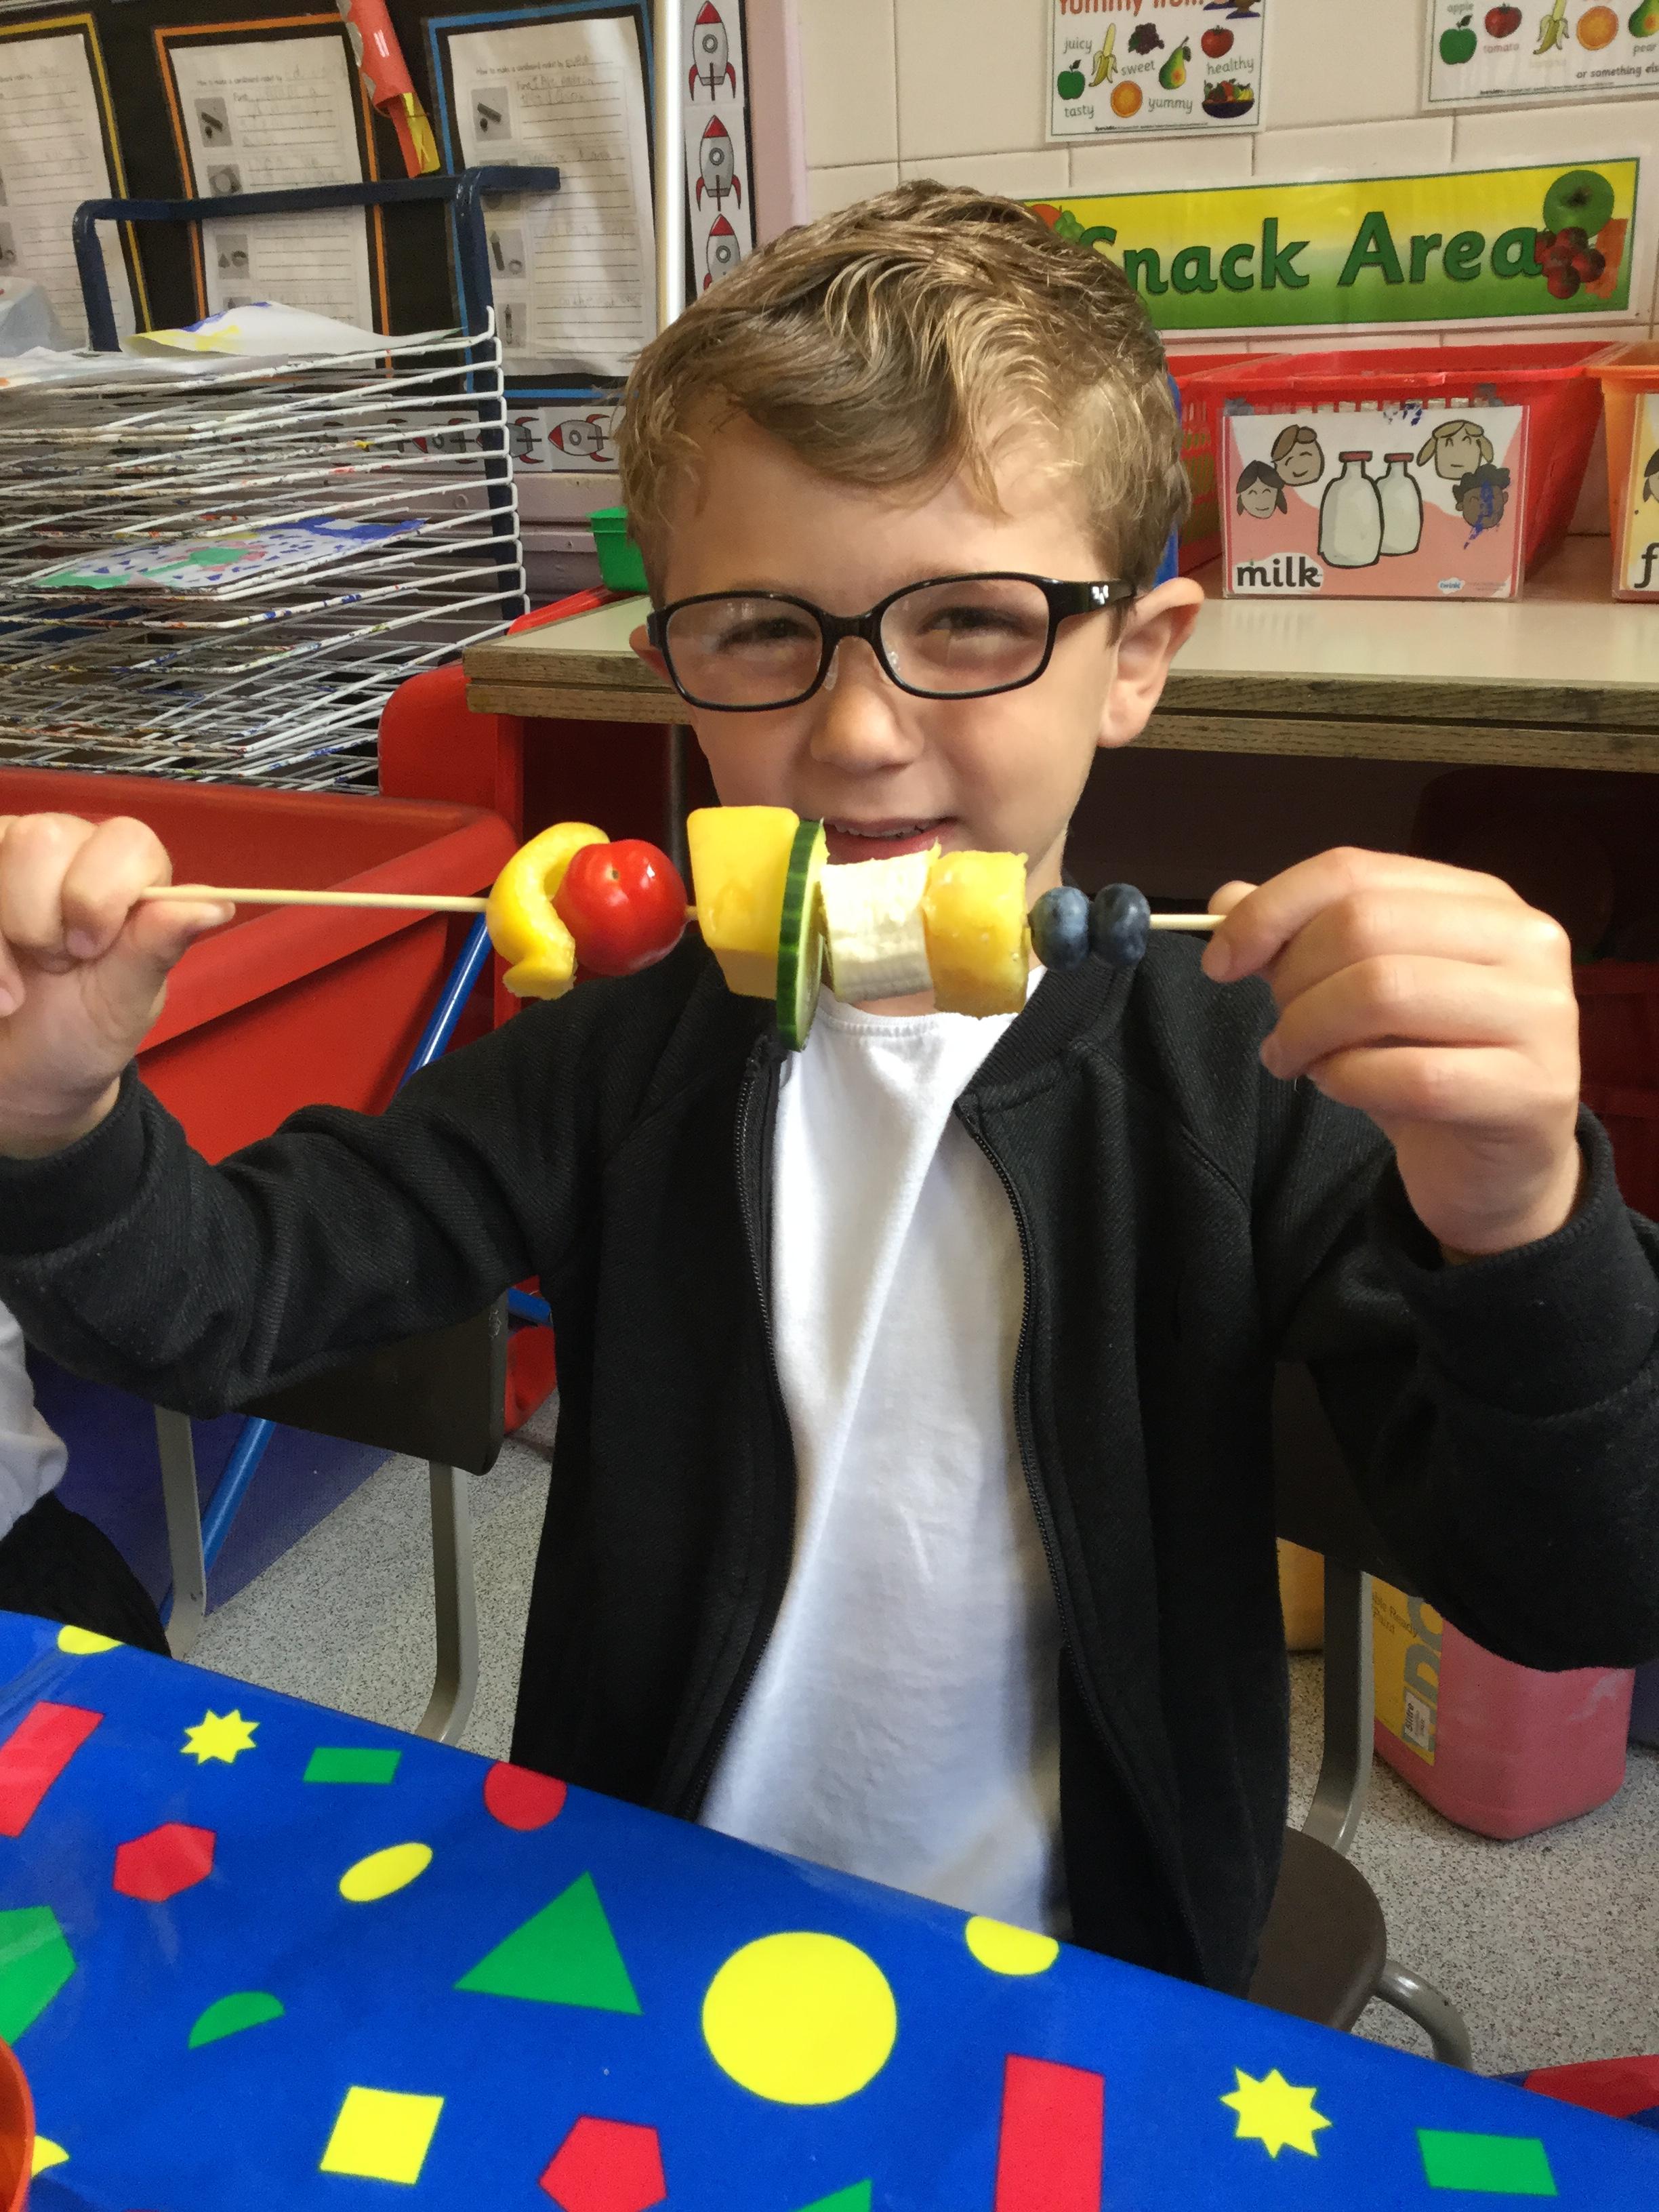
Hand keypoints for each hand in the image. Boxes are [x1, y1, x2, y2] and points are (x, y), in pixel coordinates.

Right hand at [0, 814, 230, 1156]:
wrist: (21, 1072)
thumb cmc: (82, 1033)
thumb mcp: (124, 1003)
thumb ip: (157, 949)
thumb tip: (215, 907)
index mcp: (128, 875)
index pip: (125, 839)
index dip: (102, 894)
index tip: (91, 951)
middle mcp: (69, 851)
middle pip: (43, 837)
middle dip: (41, 919)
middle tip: (54, 966)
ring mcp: (9, 859)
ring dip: (1, 936)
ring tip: (16, 984)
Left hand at [1202, 848, 1582, 1258]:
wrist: (1495, 1166)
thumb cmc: (1425, 1063)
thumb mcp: (1358, 993)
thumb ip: (1300, 940)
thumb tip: (1226, 901)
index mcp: (1480, 899)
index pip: (1353, 871)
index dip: (1269, 911)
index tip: (1219, 962)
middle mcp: (1525, 939)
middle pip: (1364, 927)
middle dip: (1292, 982)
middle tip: (1279, 1032)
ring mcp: (1541, 1013)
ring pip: (1383, 993)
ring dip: (1310, 1032)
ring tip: (1296, 1062)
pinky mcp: (1534, 1090)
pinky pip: (1413, 1076)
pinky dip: (1350, 1082)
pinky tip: (1338, 1089)